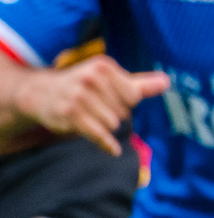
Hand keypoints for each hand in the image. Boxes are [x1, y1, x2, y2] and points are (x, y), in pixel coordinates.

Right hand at [18, 56, 166, 154]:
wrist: (40, 93)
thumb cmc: (83, 86)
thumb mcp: (109, 80)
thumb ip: (140, 84)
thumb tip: (167, 82)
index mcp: (103, 67)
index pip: (134, 97)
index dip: (125, 102)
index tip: (109, 98)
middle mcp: (90, 78)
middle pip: (124, 111)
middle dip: (114, 114)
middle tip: (95, 107)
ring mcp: (79, 97)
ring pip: (113, 124)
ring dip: (105, 126)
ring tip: (89, 116)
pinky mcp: (70, 115)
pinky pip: (99, 135)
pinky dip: (107, 145)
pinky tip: (113, 150)